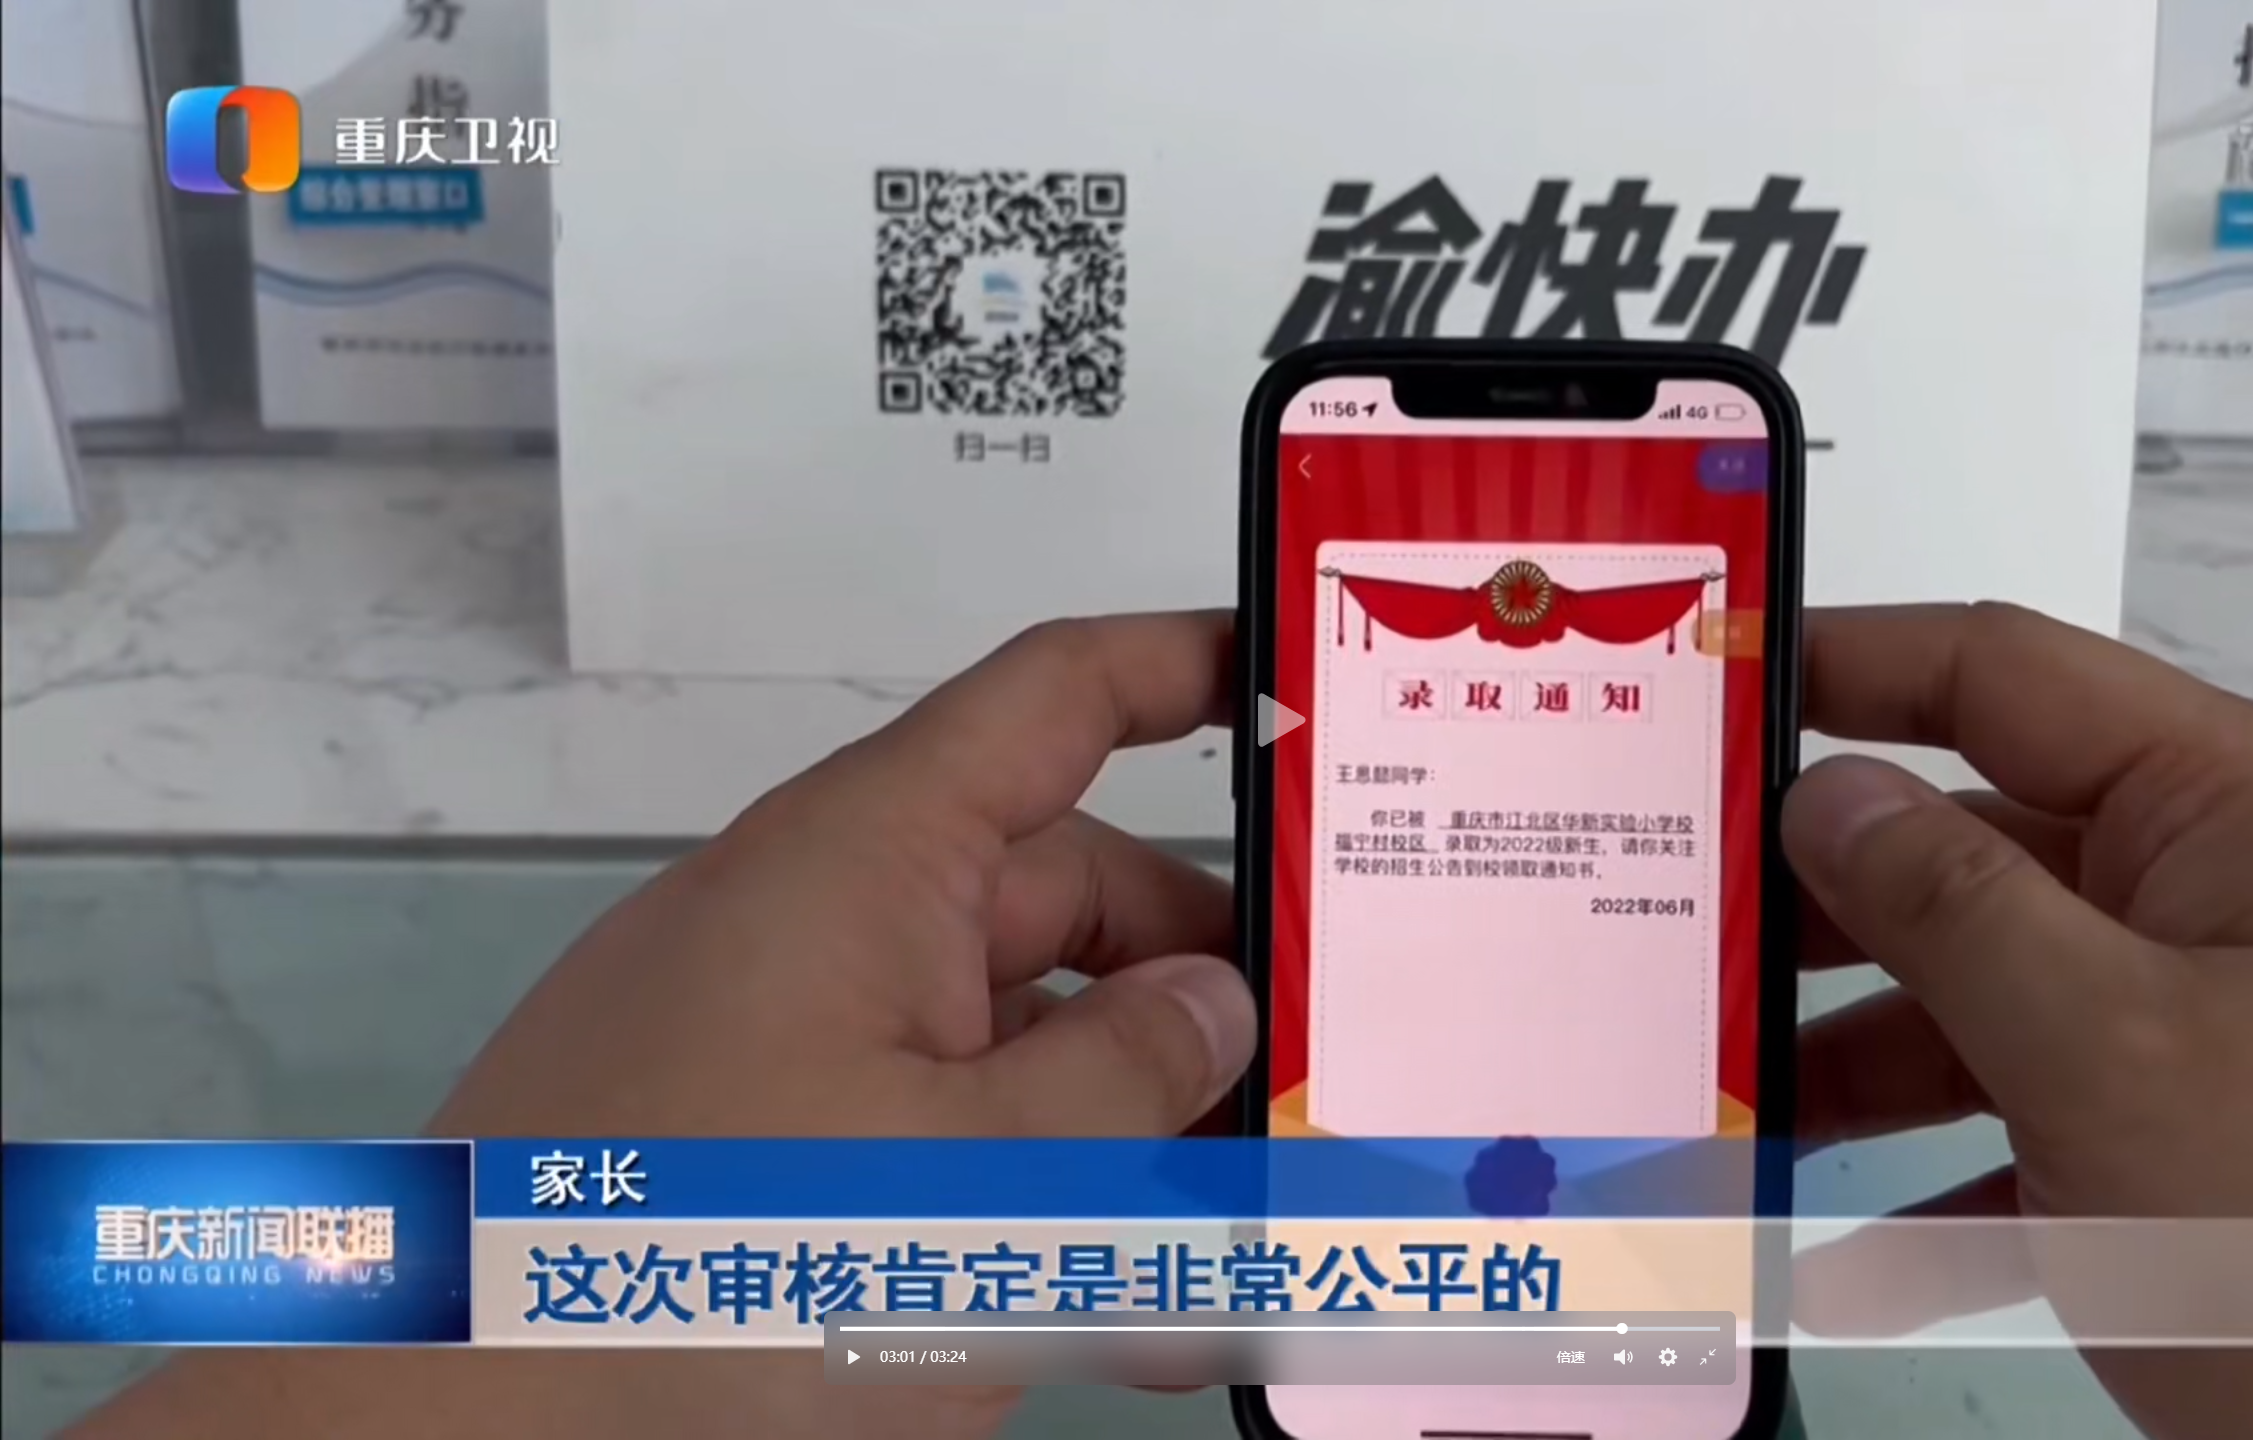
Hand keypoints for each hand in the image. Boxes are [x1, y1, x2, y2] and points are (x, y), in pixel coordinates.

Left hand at [72, 612, 1259, 1439]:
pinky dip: (1031, 1193)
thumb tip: (1213, 1003)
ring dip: (1132, 1119)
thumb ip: (1129, 1079)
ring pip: (1006, 1034)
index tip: (1306, 678)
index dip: (1190, 662)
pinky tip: (1128, 1307)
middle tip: (1326, 1071)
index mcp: (873, 857)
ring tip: (1250, 1235)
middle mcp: (826, 920)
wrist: (450, 1433)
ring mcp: (783, 1035)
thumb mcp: (984, 1181)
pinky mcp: (751, 1145)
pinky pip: (927, 1129)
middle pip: (1061, 891)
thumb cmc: (707, 1274)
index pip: (1059, 695)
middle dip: (1201, 980)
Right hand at [1783, 605, 2252, 1439]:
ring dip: (1871, 1064)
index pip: (2004, 677)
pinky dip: (1952, 1187)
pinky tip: (1852, 1260)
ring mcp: (2239, 1031)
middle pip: (1987, 852)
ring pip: (2009, 1006)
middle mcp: (2240, 900)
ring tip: (1742, 1115)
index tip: (1714, 685)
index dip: (1846, 668)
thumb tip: (1830, 797)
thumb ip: (1948, 908)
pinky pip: (2057, 1136)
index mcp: (2236, 813)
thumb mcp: (2111, 1050)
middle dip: (1830, 908)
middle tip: (1690, 939)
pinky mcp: (2234, 1156)